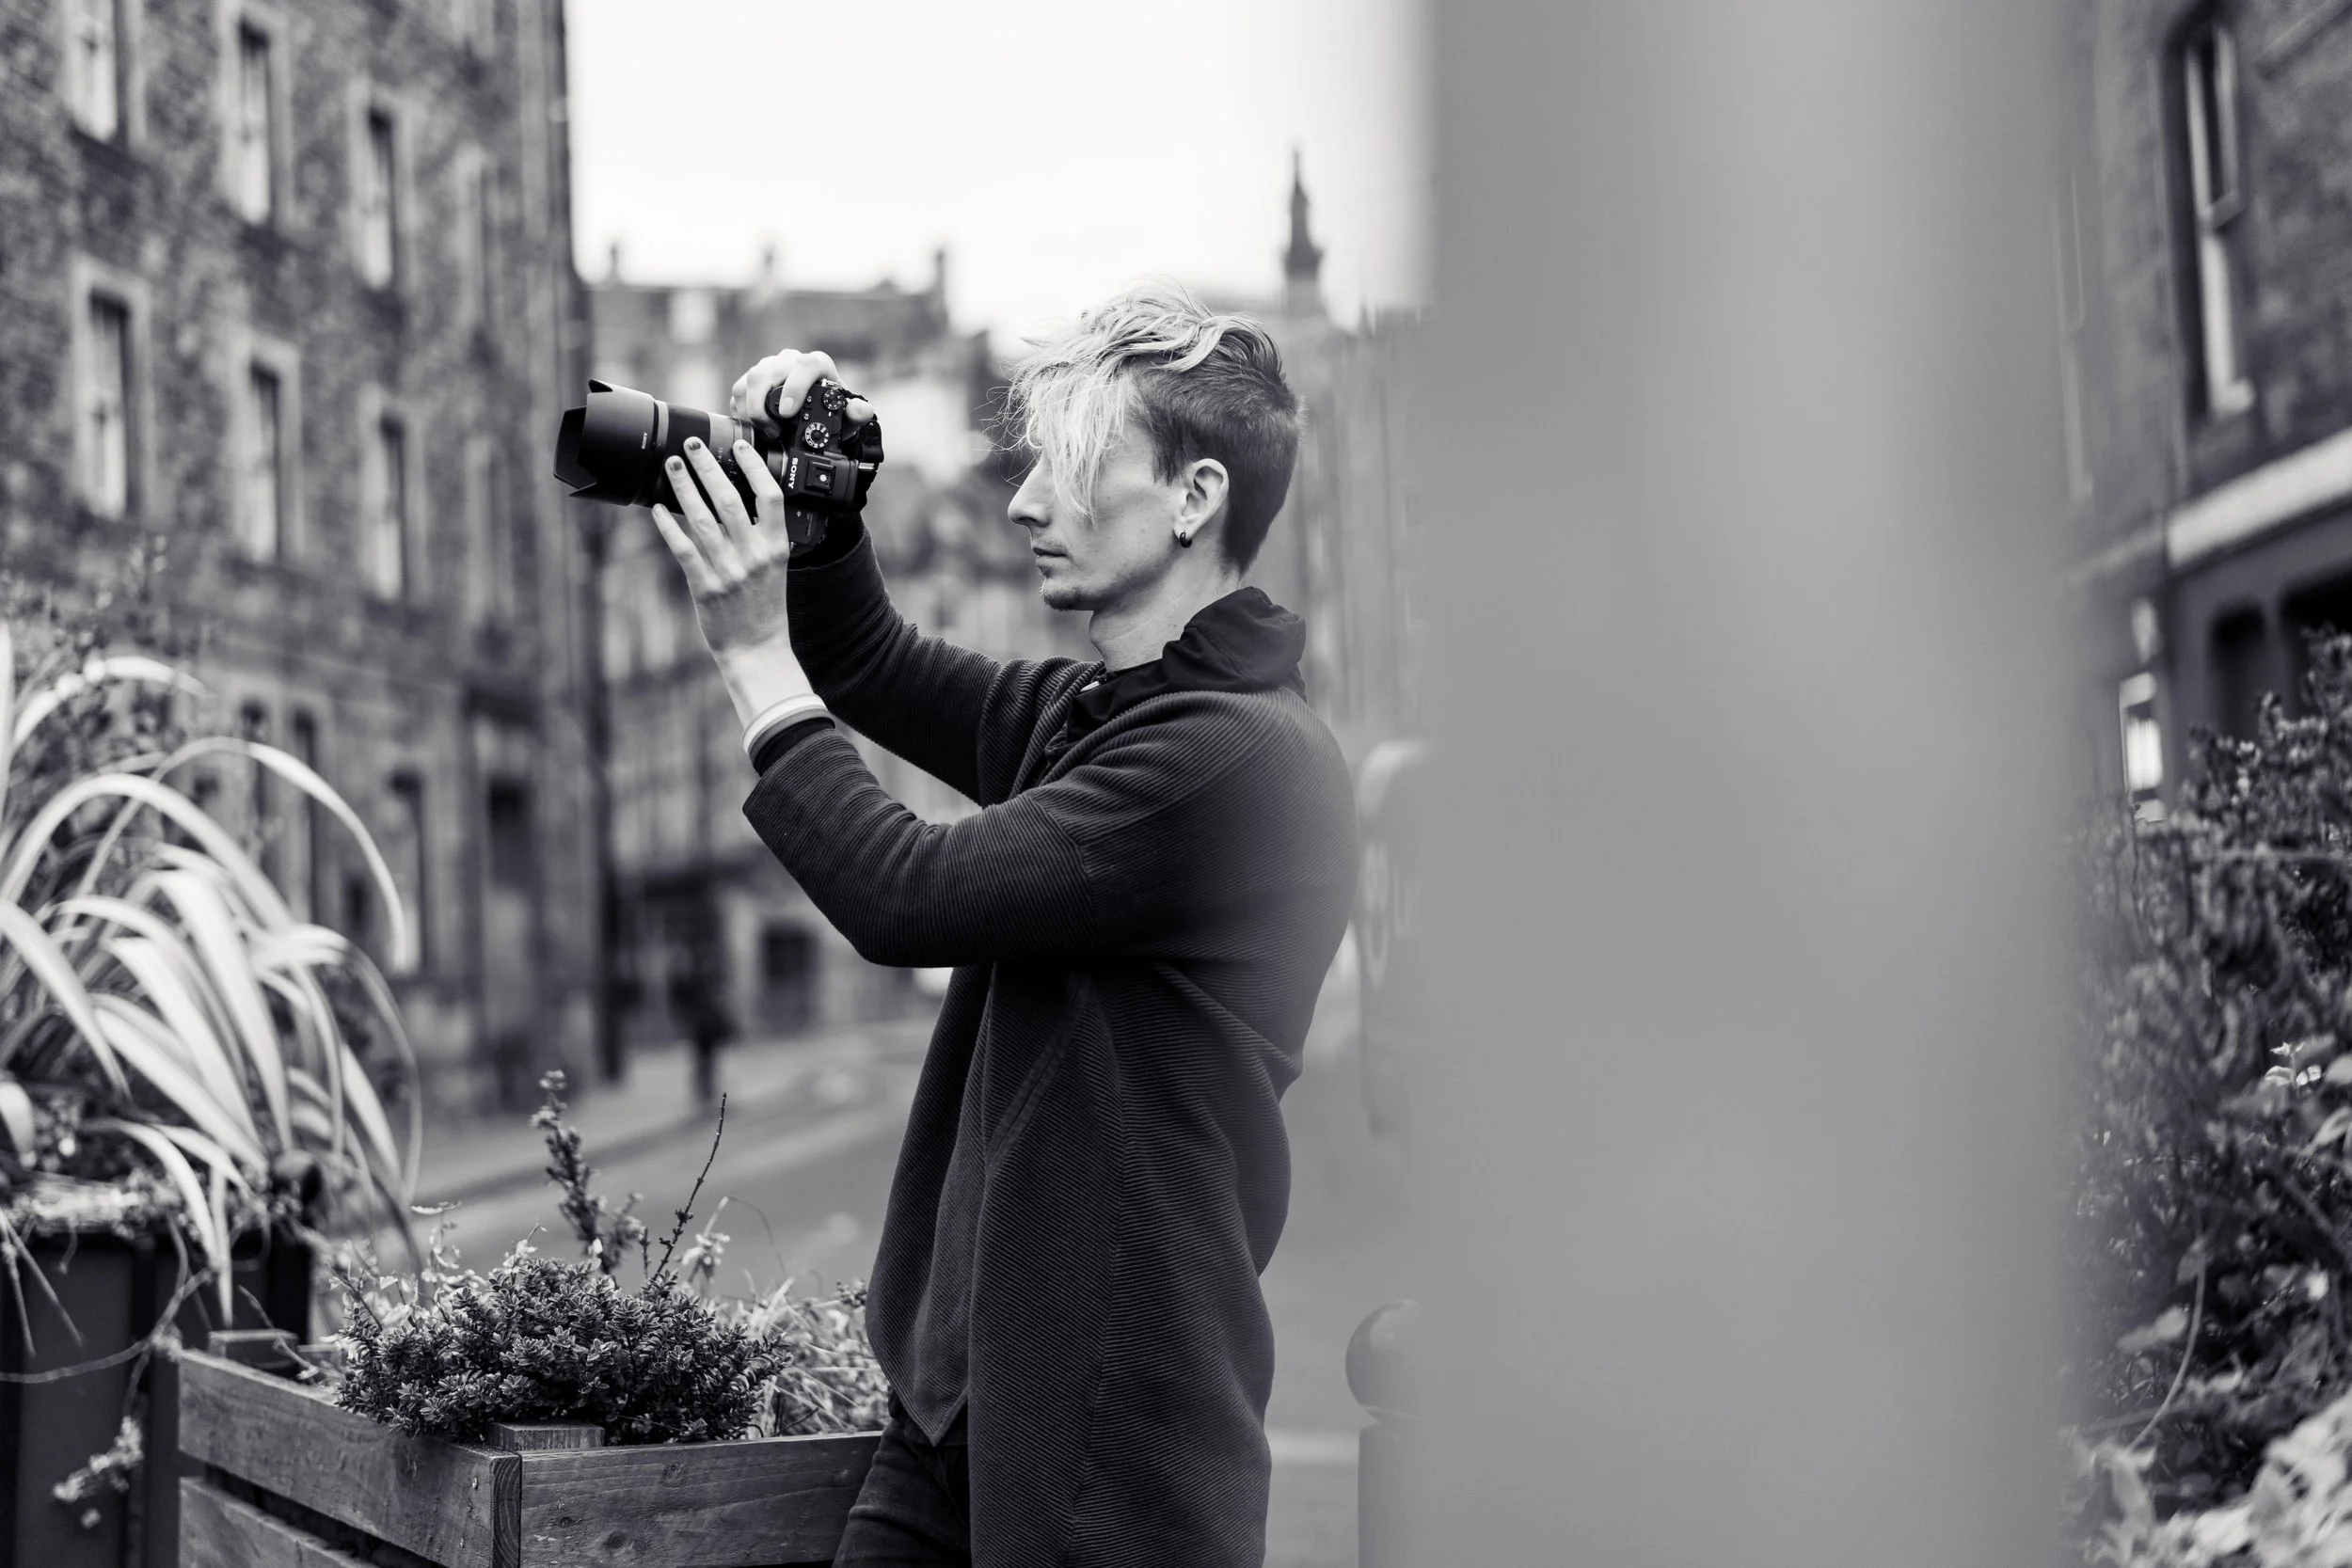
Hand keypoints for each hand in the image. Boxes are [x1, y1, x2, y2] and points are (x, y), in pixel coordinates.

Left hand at [648, 436, 796, 657]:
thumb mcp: (775, 567)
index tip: (739, 446)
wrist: (757, 648)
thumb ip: (761, 535)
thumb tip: (739, 498)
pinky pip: (683, 549)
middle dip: (708, 467)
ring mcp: (729, 571)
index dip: (754, 466)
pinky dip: (668, 526)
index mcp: (776, 548)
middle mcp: (754, 556)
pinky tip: (657, 510)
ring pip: (701, 519)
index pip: (770, 496)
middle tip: (692, 446)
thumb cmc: (764, 606)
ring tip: (673, 467)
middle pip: (729, 499)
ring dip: (684, 488)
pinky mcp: (705, 587)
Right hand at [730, 348, 875, 434]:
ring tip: (765, 432)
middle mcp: (790, 361)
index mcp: (816, 365)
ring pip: (750, 380)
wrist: (815, 415)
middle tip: (773, 431)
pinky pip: (738, 390)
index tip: (787, 412)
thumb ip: (857, 414)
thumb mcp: (847, 418)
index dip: (794, 386)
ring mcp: (769, 368)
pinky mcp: (752, 380)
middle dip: (763, 405)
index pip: (805, 365)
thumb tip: (860, 410)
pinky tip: (753, 426)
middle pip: (767, 371)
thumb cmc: (832, 413)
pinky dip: (741, 411)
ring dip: (751, 409)